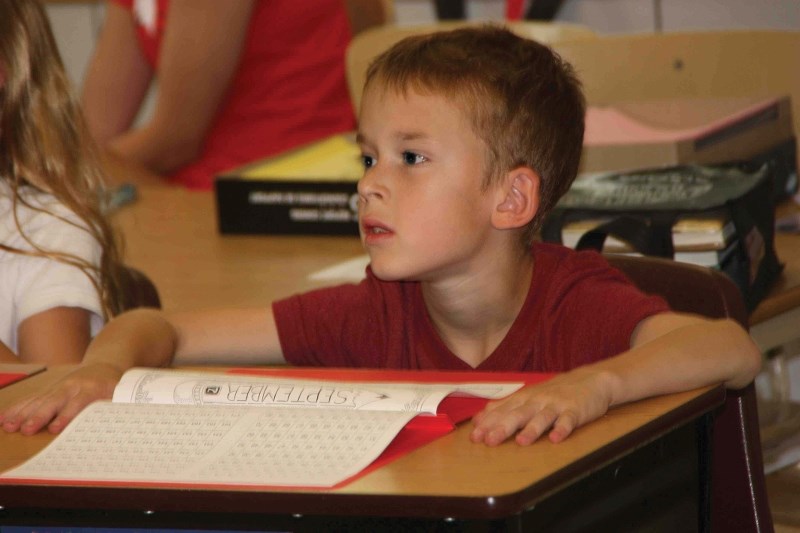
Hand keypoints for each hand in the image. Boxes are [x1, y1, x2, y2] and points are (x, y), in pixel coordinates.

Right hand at [0, 363, 122, 434]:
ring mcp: (58, 387)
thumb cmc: (113, 386)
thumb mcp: (119, 395)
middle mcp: (72, 387)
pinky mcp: (49, 390)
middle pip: (54, 402)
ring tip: (9, 426)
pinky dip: (17, 408)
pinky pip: (31, 399)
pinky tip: (3, 418)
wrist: (105, 365)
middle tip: (27, 429)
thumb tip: (117, 428)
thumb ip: (115, 409)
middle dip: (39, 416)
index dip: (67, 416)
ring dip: (23, 414)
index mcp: (92, 389)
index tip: (56, 429)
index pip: (78, 403)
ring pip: (39, 400)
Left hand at [470, 368, 615, 445]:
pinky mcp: (576, 410)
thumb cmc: (554, 392)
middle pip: (518, 414)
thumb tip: (479, 419)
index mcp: (524, 398)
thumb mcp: (528, 396)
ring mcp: (557, 404)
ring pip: (542, 417)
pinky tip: (556, 438)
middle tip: (489, 441)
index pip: (502, 411)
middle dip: (503, 427)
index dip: (488, 423)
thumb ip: (505, 407)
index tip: (474, 436)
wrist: (591, 379)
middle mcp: (537, 400)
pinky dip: (562, 429)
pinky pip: (568, 420)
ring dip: (532, 429)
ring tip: (522, 442)